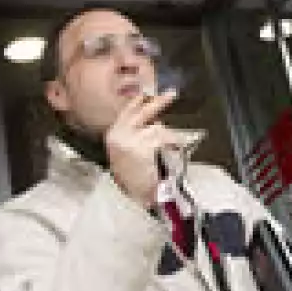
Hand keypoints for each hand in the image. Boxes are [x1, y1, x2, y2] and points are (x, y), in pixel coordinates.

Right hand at [105, 91, 190, 206]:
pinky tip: (177, 148)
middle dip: (159, 101)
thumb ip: (135, 134)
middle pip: (142, 111)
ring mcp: (130, 139)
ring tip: (175, 144)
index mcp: (113, 134)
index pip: (128, 109)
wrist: (134, 199)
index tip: (151, 91)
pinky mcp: (144, 147)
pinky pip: (164, 138)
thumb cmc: (133, 178)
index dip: (140, 99)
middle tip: (172, 93)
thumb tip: (154, 120)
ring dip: (169, 136)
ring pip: (157, 127)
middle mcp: (119, 134)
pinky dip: (174, 142)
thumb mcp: (127, 152)